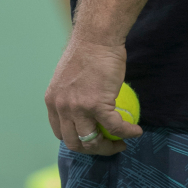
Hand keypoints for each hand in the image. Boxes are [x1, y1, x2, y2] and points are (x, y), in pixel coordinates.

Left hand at [45, 36, 140, 155]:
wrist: (97, 37)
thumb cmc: (87, 51)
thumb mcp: (68, 78)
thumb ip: (71, 96)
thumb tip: (83, 112)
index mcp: (52, 101)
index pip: (61, 132)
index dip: (77, 141)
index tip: (92, 139)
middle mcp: (61, 107)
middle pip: (74, 143)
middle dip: (92, 150)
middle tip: (108, 145)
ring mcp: (78, 107)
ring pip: (92, 142)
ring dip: (109, 147)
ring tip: (121, 143)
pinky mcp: (98, 104)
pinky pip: (115, 127)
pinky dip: (127, 132)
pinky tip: (135, 131)